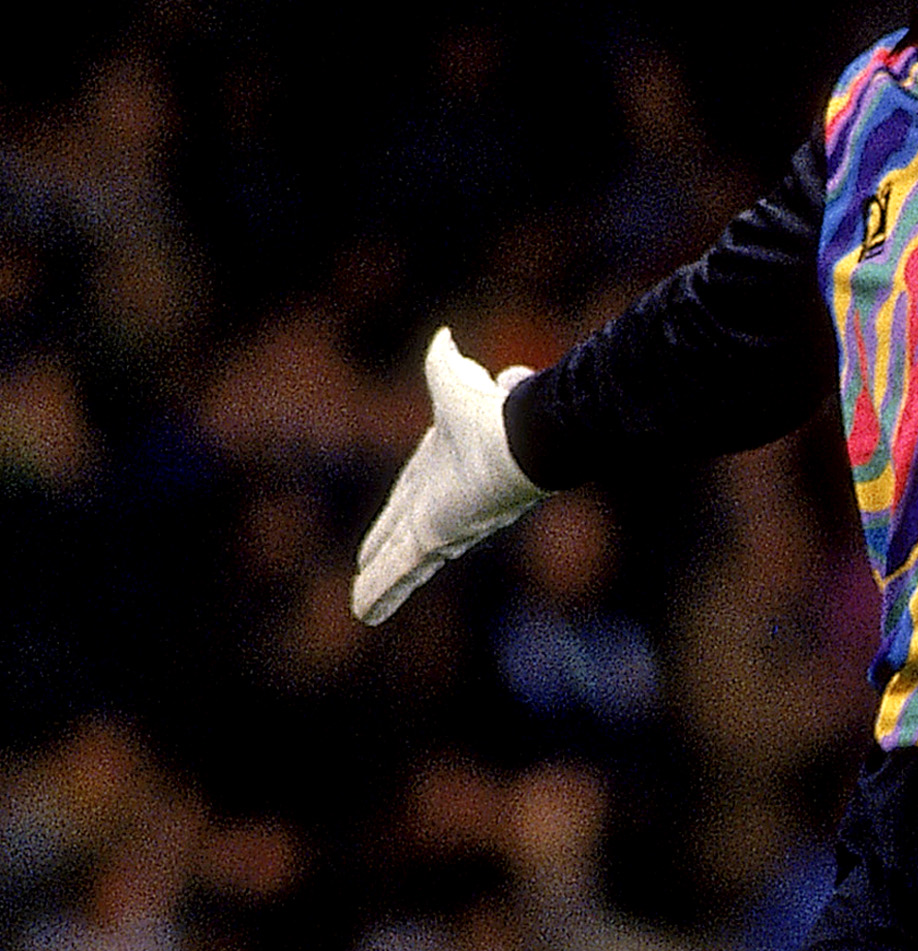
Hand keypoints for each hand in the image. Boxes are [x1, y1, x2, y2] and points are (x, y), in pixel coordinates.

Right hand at [351, 327, 542, 623]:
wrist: (523, 438)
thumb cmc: (495, 411)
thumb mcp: (456, 380)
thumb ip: (446, 362)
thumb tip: (445, 339)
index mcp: (440, 468)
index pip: (410, 495)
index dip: (396, 511)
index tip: (389, 523)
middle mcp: (440, 501)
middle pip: (403, 534)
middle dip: (386, 552)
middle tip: (368, 568)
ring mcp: (438, 525)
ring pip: (401, 564)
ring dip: (382, 585)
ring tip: (364, 608)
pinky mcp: (433, 539)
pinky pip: (398, 571)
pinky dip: (379, 591)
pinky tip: (361, 612)